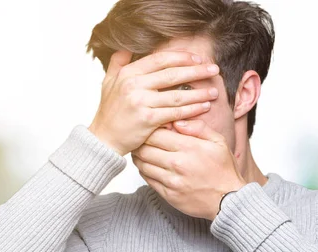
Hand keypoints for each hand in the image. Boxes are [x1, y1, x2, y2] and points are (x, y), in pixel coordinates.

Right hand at [87, 49, 220, 155]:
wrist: (103, 139)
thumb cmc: (110, 112)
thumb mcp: (108, 82)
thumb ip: (118, 62)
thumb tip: (127, 46)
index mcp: (128, 73)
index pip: (160, 59)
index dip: (181, 57)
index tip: (198, 58)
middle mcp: (134, 85)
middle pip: (172, 74)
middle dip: (196, 71)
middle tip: (214, 69)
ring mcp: (141, 102)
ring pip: (177, 95)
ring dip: (199, 93)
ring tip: (214, 91)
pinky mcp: (148, 120)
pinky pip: (175, 112)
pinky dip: (192, 109)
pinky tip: (204, 107)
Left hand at [131, 120, 246, 220]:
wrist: (229, 200)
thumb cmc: (224, 170)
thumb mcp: (218, 142)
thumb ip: (199, 127)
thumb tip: (178, 120)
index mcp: (189, 147)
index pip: (156, 133)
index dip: (150, 129)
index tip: (151, 129)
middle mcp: (178, 164)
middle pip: (145, 148)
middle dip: (141, 142)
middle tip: (141, 139)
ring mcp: (172, 181)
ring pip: (143, 164)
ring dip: (140, 157)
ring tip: (142, 151)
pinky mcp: (168, 195)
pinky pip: (148, 179)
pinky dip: (145, 171)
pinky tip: (149, 166)